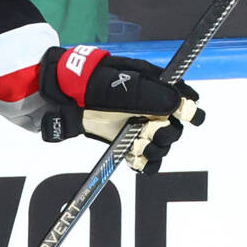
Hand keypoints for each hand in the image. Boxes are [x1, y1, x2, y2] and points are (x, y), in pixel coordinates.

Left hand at [38, 45, 204, 173]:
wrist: (57, 93)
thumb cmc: (85, 81)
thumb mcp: (113, 82)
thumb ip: (144, 93)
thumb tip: (178, 103)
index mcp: (153, 85)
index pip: (184, 98)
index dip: (189, 108)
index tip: (188, 116)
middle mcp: (149, 107)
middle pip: (174, 127)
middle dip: (167, 134)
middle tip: (150, 134)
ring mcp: (138, 125)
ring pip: (161, 145)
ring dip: (155, 150)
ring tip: (139, 148)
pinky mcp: (126, 141)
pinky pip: (144, 159)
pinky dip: (144, 164)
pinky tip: (134, 161)